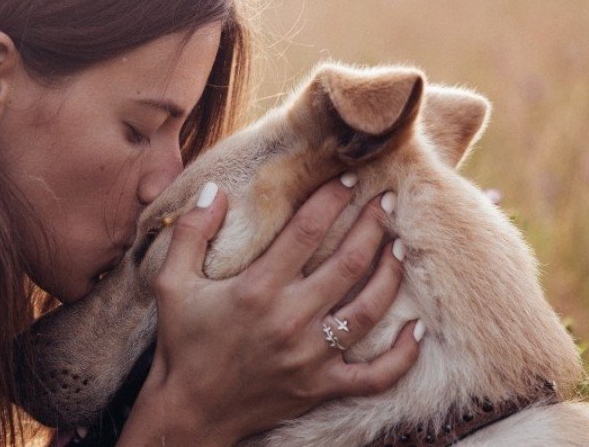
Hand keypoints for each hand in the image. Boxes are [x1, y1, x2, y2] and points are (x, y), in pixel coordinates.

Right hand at [119, 178, 421, 445]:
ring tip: (399, 246)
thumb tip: (213, 189)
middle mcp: (290, 319)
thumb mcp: (171, 283)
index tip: (350, 178)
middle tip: (388, 200)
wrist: (190, 410)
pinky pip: (377, 375)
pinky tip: (417, 327)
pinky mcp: (322, 387)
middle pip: (349, 262)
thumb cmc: (182, 343)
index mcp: (257, 289)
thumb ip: (190, 232)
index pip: (307, 230)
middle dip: (374, 225)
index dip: (333, 198)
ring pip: (370, 309)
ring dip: (391, 273)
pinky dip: (403, 353)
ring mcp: (311, 357)